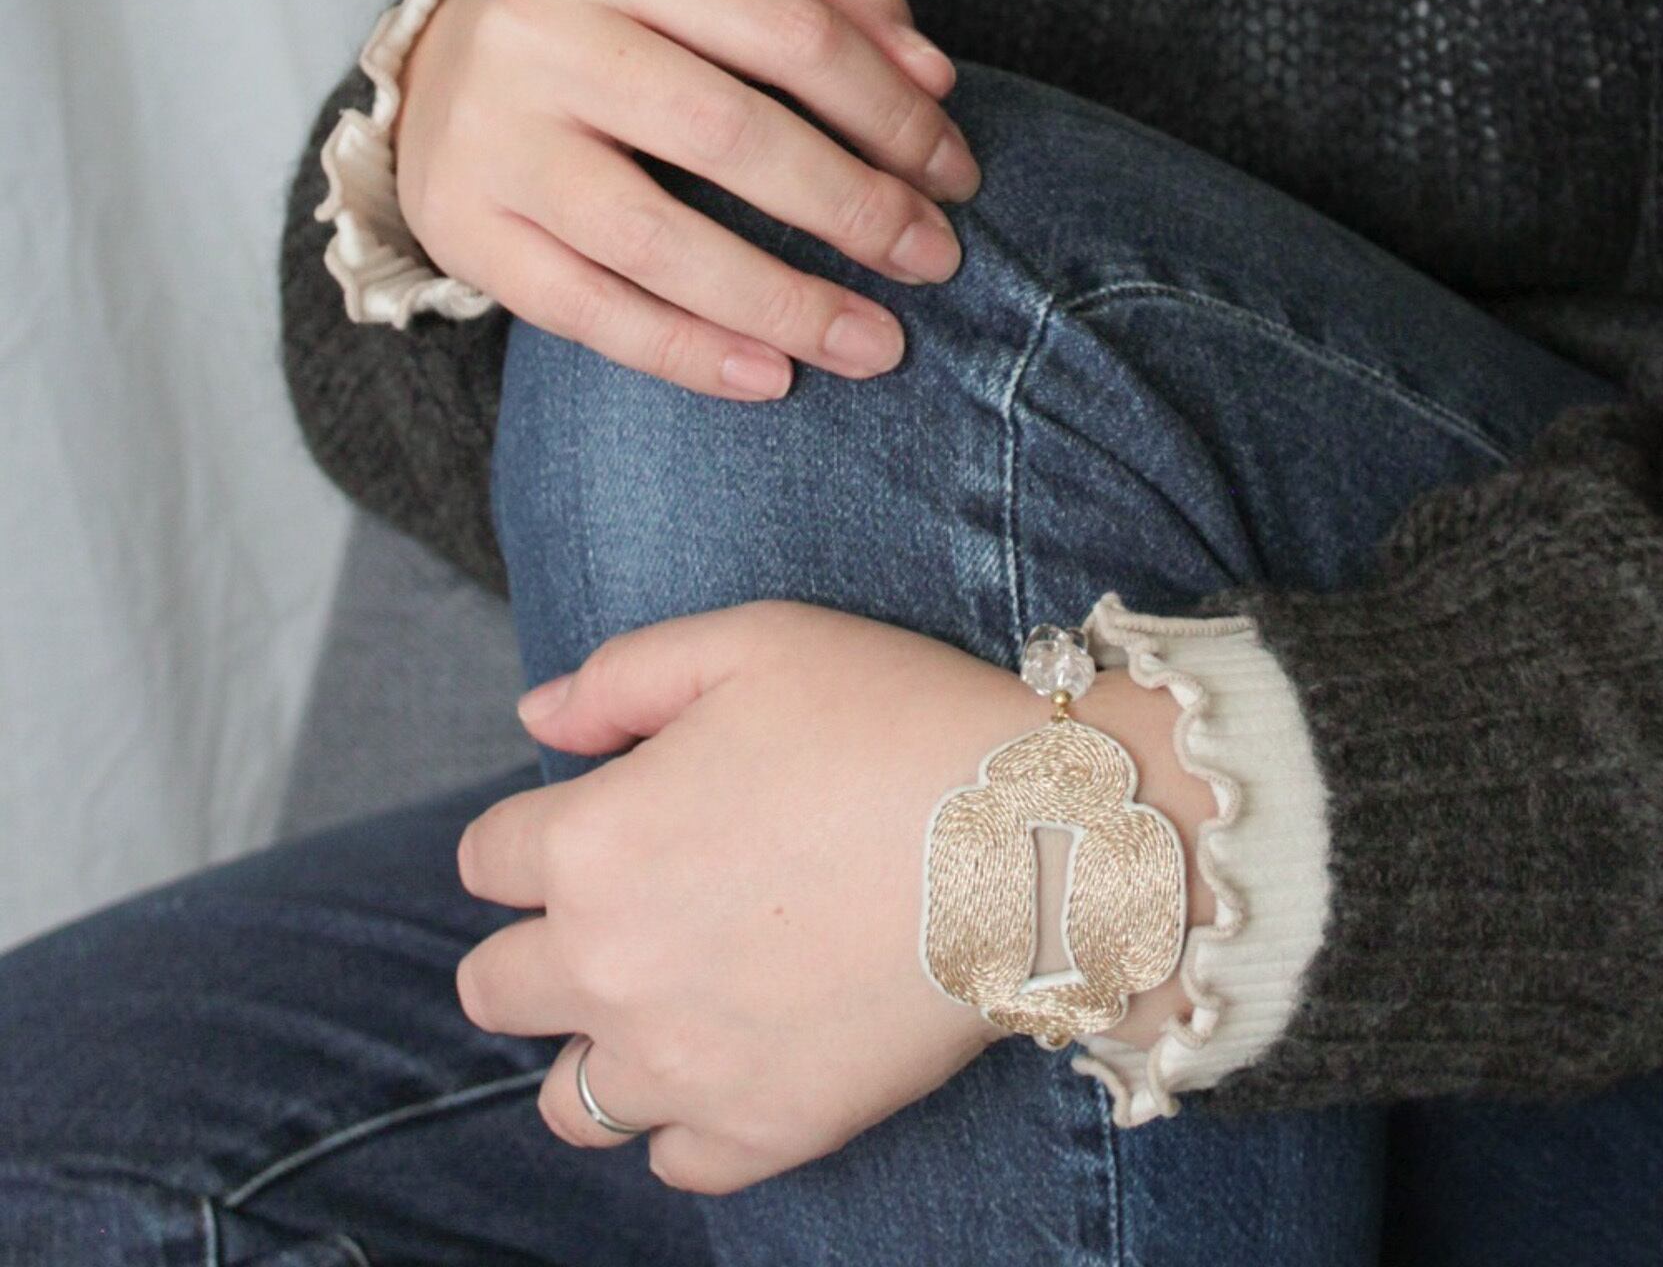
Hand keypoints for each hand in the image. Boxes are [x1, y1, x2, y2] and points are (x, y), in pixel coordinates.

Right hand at [393, 0, 981, 399]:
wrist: (431, 62)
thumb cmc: (613, 13)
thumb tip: (933, 77)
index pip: (788, 30)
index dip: (889, 110)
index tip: (954, 174)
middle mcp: (542, 36)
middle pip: (728, 135)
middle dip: (853, 208)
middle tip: (935, 259)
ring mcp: (493, 139)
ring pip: (657, 240)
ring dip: (785, 304)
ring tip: (878, 345)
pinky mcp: (465, 230)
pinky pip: (587, 311)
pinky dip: (687, 353)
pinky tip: (771, 378)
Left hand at [453, 603, 1213, 1194]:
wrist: (1034, 834)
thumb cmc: (894, 719)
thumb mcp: (754, 642)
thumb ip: (620, 676)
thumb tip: (535, 722)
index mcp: (592, 845)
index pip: (486, 859)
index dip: (541, 828)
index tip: (609, 814)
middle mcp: (611, 969)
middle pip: (494, 989)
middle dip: (542, 943)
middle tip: (633, 905)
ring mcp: (686, 1065)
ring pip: (568, 1099)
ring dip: (597, 1047)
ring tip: (672, 996)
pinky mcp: (768, 1128)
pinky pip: (674, 1162)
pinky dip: (688, 1119)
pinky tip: (737, 1053)